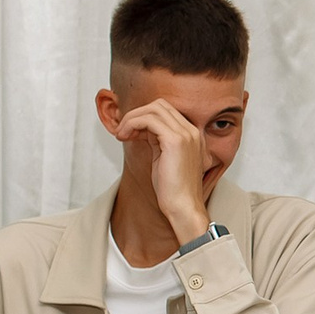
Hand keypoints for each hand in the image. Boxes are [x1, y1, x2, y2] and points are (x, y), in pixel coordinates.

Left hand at [109, 99, 212, 243]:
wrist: (183, 207)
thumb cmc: (173, 190)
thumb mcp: (164, 158)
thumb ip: (158, 140)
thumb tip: (143, 129)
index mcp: (192, 135)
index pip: (166, 111)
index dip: (145, 117)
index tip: (131, 131)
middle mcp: (192, 131)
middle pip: (160, 105)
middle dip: (137, 114)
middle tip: (124, 131)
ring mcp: (185, 134)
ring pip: (153, 109)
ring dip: (132, 118)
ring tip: (122, 134)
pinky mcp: (175, 141)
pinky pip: (148, 120)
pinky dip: (133, 124)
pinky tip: (125, 137)